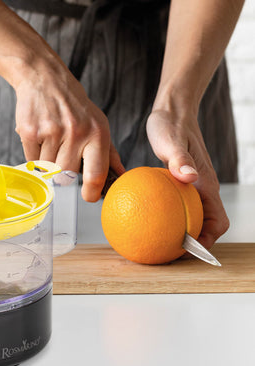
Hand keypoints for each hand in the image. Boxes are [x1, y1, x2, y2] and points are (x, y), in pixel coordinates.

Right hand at [13, 60, 124, 201]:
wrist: (45, 79)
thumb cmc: (73, 105)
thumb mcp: (98, 123)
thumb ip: (109, 153)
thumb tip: (120, 175)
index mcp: (97, 133)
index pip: (96, 174)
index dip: (91, 192)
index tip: (88, 196)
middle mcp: (76, 133)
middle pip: (67, 175)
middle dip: (63, 170)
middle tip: (62, 152)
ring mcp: (52, 132)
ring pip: (47, 168)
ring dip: (47, 160)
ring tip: (51, 139)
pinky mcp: (30, 131)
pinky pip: (31, 159)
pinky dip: (34, 153)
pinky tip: (39, 136)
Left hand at [146, 108, 228, 247]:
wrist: (172, 112)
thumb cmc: (172, 125)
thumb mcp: (172, 141)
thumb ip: (180, 159)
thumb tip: (189, 177)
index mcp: (205, 184)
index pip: (217, 221)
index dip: (208, 241)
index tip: (189, 251)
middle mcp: (202, 188)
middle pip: (205, 225)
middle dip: (192, 244)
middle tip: (167, 253)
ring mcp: (191, 186)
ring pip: (192, 217)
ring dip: (180, 232)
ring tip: (157, 242)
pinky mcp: (179, 182)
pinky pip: (177, 205)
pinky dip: (168, 216)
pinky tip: (146, 218)